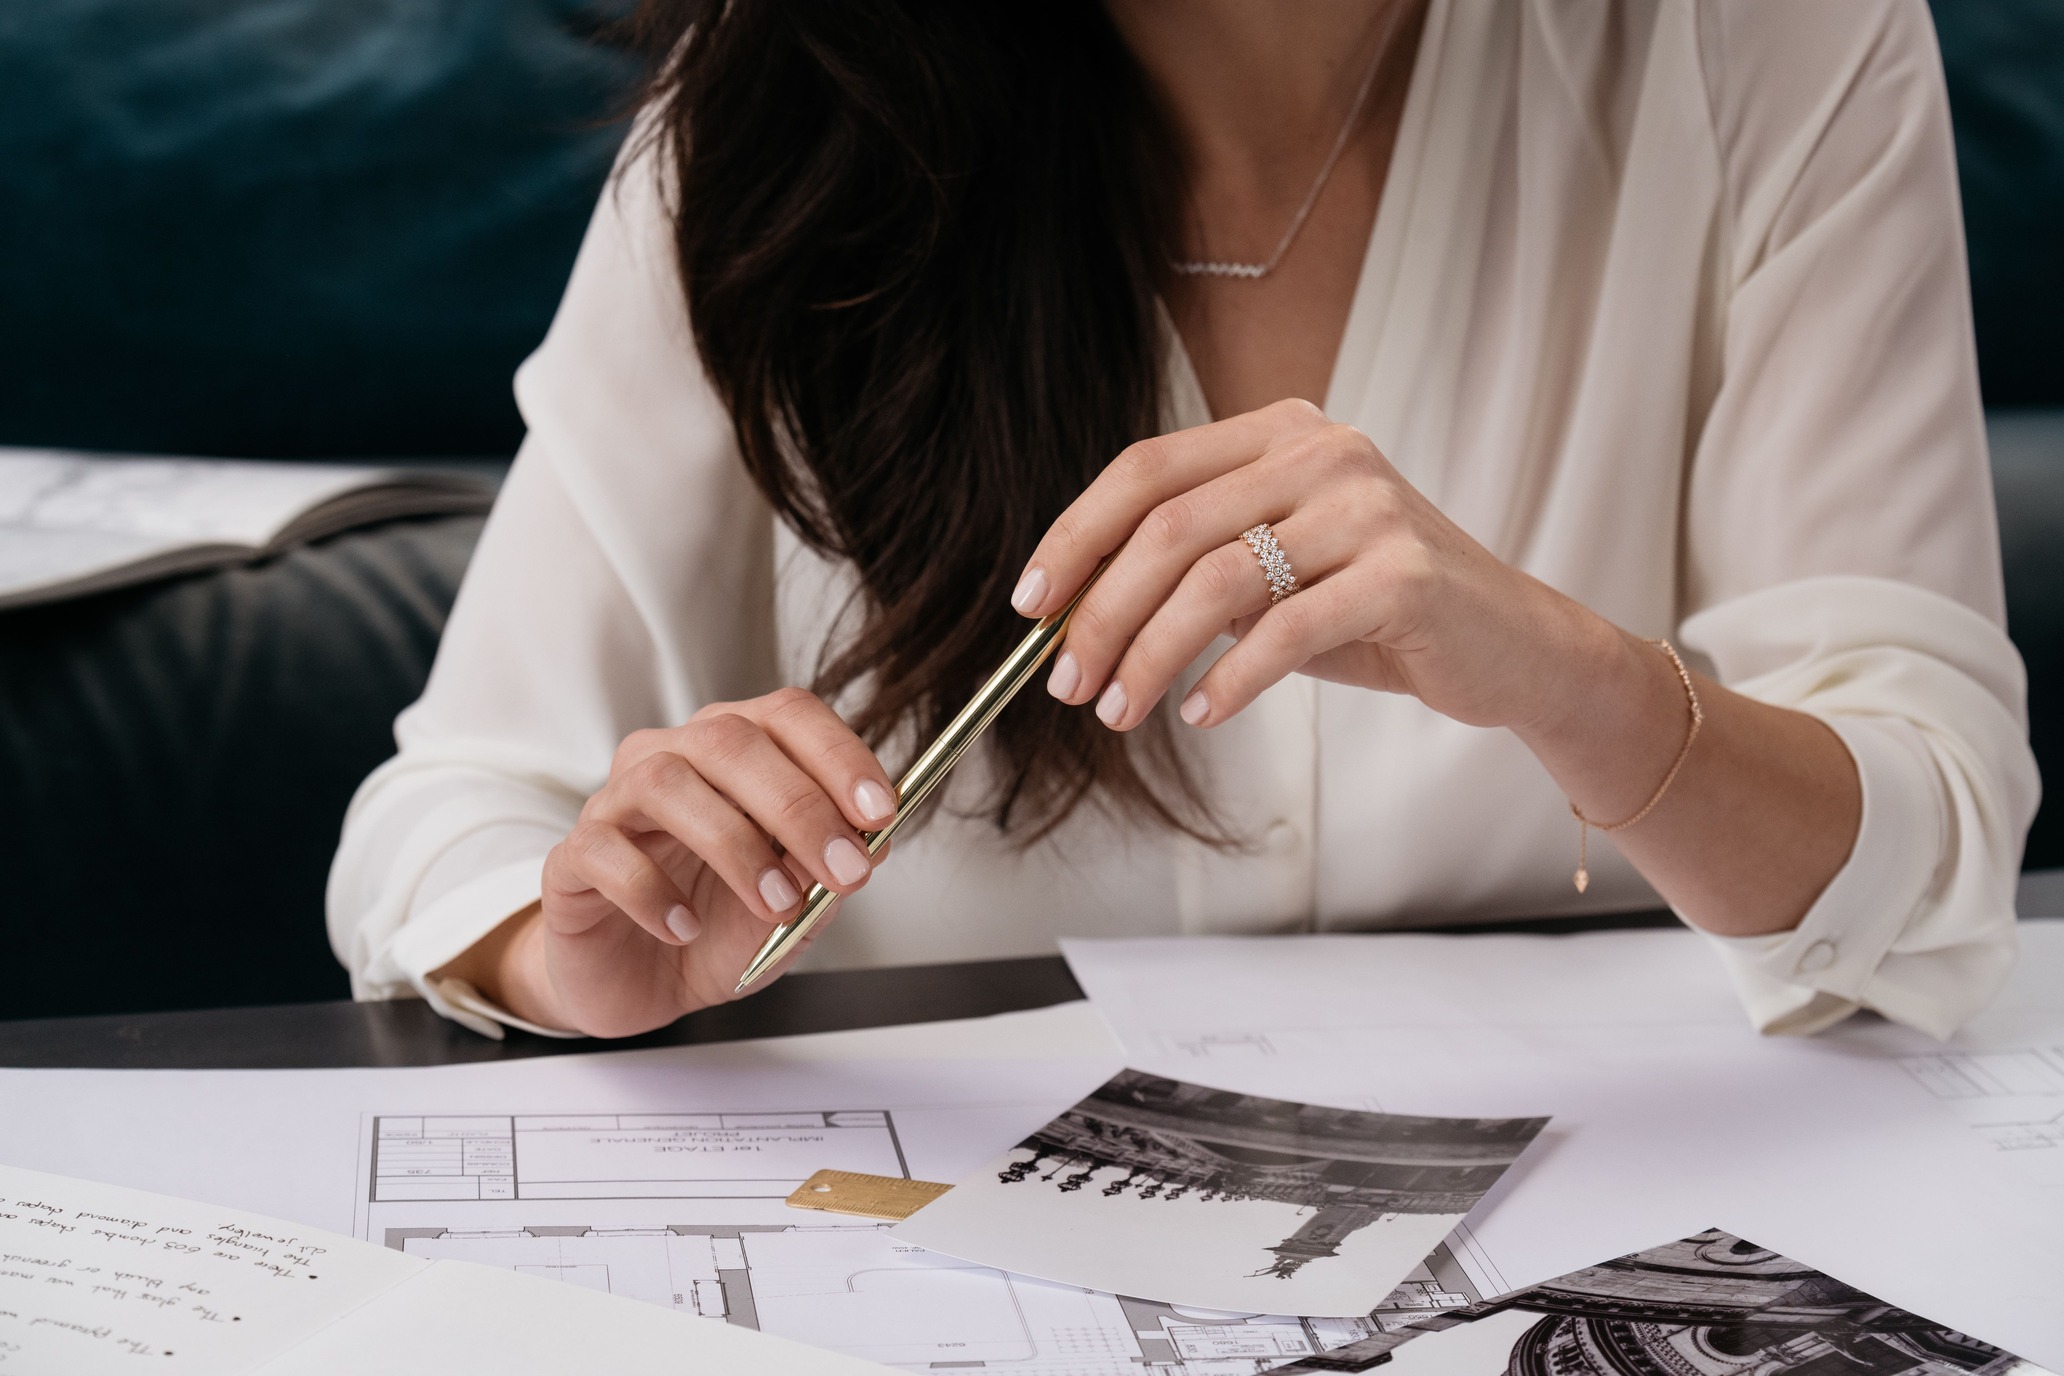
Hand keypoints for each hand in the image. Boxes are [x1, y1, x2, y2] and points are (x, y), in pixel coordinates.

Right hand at [478, 689, 897, 1037]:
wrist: (639, 983)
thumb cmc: (715, 927)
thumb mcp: (793, 904)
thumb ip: (825, 869)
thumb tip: (873, 841)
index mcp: (735, 751)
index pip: (787, 715)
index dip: (838, 756)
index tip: (881, 812)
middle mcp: (672, 758)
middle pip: (729, 740)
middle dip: (798, 805)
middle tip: (842, 870)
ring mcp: (615, 803)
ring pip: (665, 783)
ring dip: (734, 845)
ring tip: (775, 904)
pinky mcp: (572, 859)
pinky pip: (603, 851)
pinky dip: (651, 891)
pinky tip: (685, 928)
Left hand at [1013, 399, 1608, 739]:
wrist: (1514, 649)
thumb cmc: (1380, 614)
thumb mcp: (1277, 577)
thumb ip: (1196, 573)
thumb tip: (1079, 617)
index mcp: (1281, 434)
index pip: (1148, 469)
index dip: (1076, 536)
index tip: (1031, 605)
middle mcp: (1324, 452)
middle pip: (1170, 526)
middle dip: (1101, 611)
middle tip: (1067, 681)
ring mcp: (1369, 508)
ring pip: (1216, 579)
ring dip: (1151, 654)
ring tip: (1120, 710)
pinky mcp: (1405, 575)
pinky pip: (1286, 629)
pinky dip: (1230, 679)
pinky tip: (1201, 714)